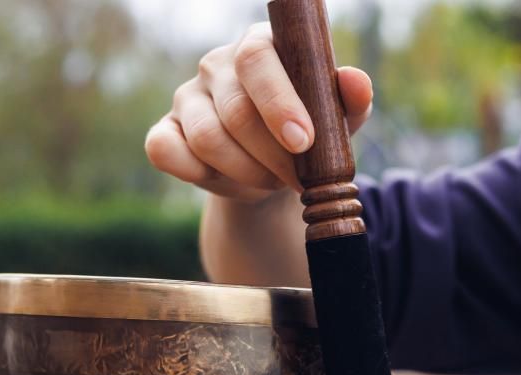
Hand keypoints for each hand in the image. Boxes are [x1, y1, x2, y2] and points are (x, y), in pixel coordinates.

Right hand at [145, 23, 372, 201]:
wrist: (271, 174)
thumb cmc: (306, 136)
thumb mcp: (336, 121)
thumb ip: (350, 100)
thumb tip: (355, 82)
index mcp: (259, 46)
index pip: (258, 58)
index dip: (279, 102)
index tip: (303, 141)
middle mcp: (217, 65)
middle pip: (236, 109)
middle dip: (272, 155)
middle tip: (295, 178)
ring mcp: (187, 97)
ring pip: (207, 138)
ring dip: (246, 172)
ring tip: (271, 180)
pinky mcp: (165, 131)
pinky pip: (166, 152)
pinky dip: (198, 175)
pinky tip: (228, 181)